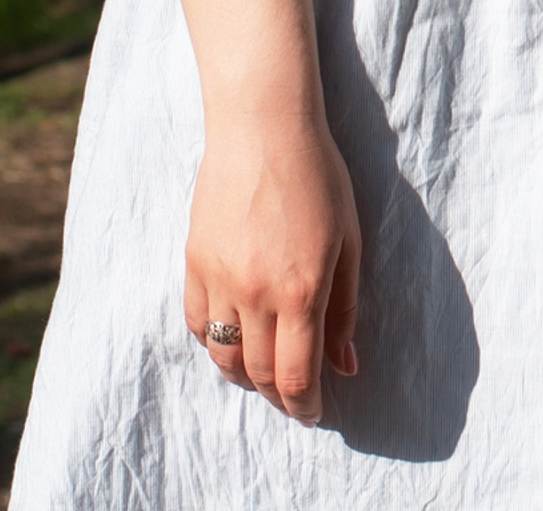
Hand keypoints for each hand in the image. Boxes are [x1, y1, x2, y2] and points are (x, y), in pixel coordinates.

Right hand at [183, 110, 362, 420]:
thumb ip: (344, 307)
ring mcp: (219, 280)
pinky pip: (197, 325)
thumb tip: (346, 364)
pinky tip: (235, 337)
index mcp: (302, 288)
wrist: (263, 129)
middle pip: (259, 374)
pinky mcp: (194, 265)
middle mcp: (256, 293)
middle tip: (294, 398)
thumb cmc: (318, 176)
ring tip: (266, 372)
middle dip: (279, 396)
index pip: (296, 374)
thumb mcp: (348, 240)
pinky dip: (215, 343)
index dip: (305, 404)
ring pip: (224, 358)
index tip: (314, 413)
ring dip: (245, 376)